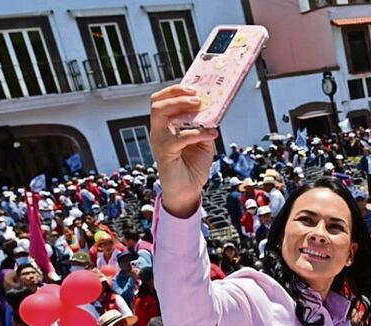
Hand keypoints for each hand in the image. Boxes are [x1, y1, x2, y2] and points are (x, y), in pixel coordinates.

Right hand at [149, 85, 218, 217]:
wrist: (187, 192)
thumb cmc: (192, 167)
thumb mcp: (203, 143)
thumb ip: (204, 127)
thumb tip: (213, 113)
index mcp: (166, 126)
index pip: (162, 100)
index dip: (176, 90)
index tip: (195, 88)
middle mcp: (159, 130)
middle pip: (157, 102)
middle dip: (177, 94)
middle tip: (197, 96)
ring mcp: (159, 140)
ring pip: (160, 113)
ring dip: (181, 106)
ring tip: (200, 106)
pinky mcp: (164, 153)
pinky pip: (179, 137)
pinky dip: (197, 133)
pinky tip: (211, 133)